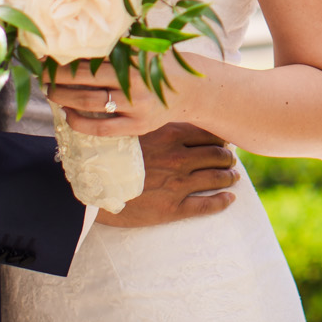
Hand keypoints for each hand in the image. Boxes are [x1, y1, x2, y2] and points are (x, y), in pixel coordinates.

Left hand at [47, 61, 185, 136]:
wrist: (191, 90)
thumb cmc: (161, 66)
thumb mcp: (144, 50)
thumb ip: (117, 48)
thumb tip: (76, 43)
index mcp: (134, 58)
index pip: (91, 57)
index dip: (66, 57)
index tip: (47, 55)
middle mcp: (134, 82)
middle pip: (84, 79)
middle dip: (57, 77)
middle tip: (41, 74)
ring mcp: (135, 106)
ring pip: (88, 102)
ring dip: (63, 97)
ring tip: (50, 92)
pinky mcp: (136, 126)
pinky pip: (100, 128)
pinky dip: (79, 121)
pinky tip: (68, 114)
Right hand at [95, 122, 240, 228]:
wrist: (88, 186)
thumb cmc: (106, 153)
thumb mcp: (132, 128)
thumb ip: (154, 122)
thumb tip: (170, 113)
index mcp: (170, 134)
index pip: (209, 132)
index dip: (220, 137)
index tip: (223, 140)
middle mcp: (179, 157)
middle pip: (218, 154)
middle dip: (228, 157)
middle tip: (230, 159)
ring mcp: (178, 183)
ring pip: (217, 177)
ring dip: (229, 176)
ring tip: (233, 177)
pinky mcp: (174, 208)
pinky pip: (208, 205)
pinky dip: (223, 201)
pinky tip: (230, 199)